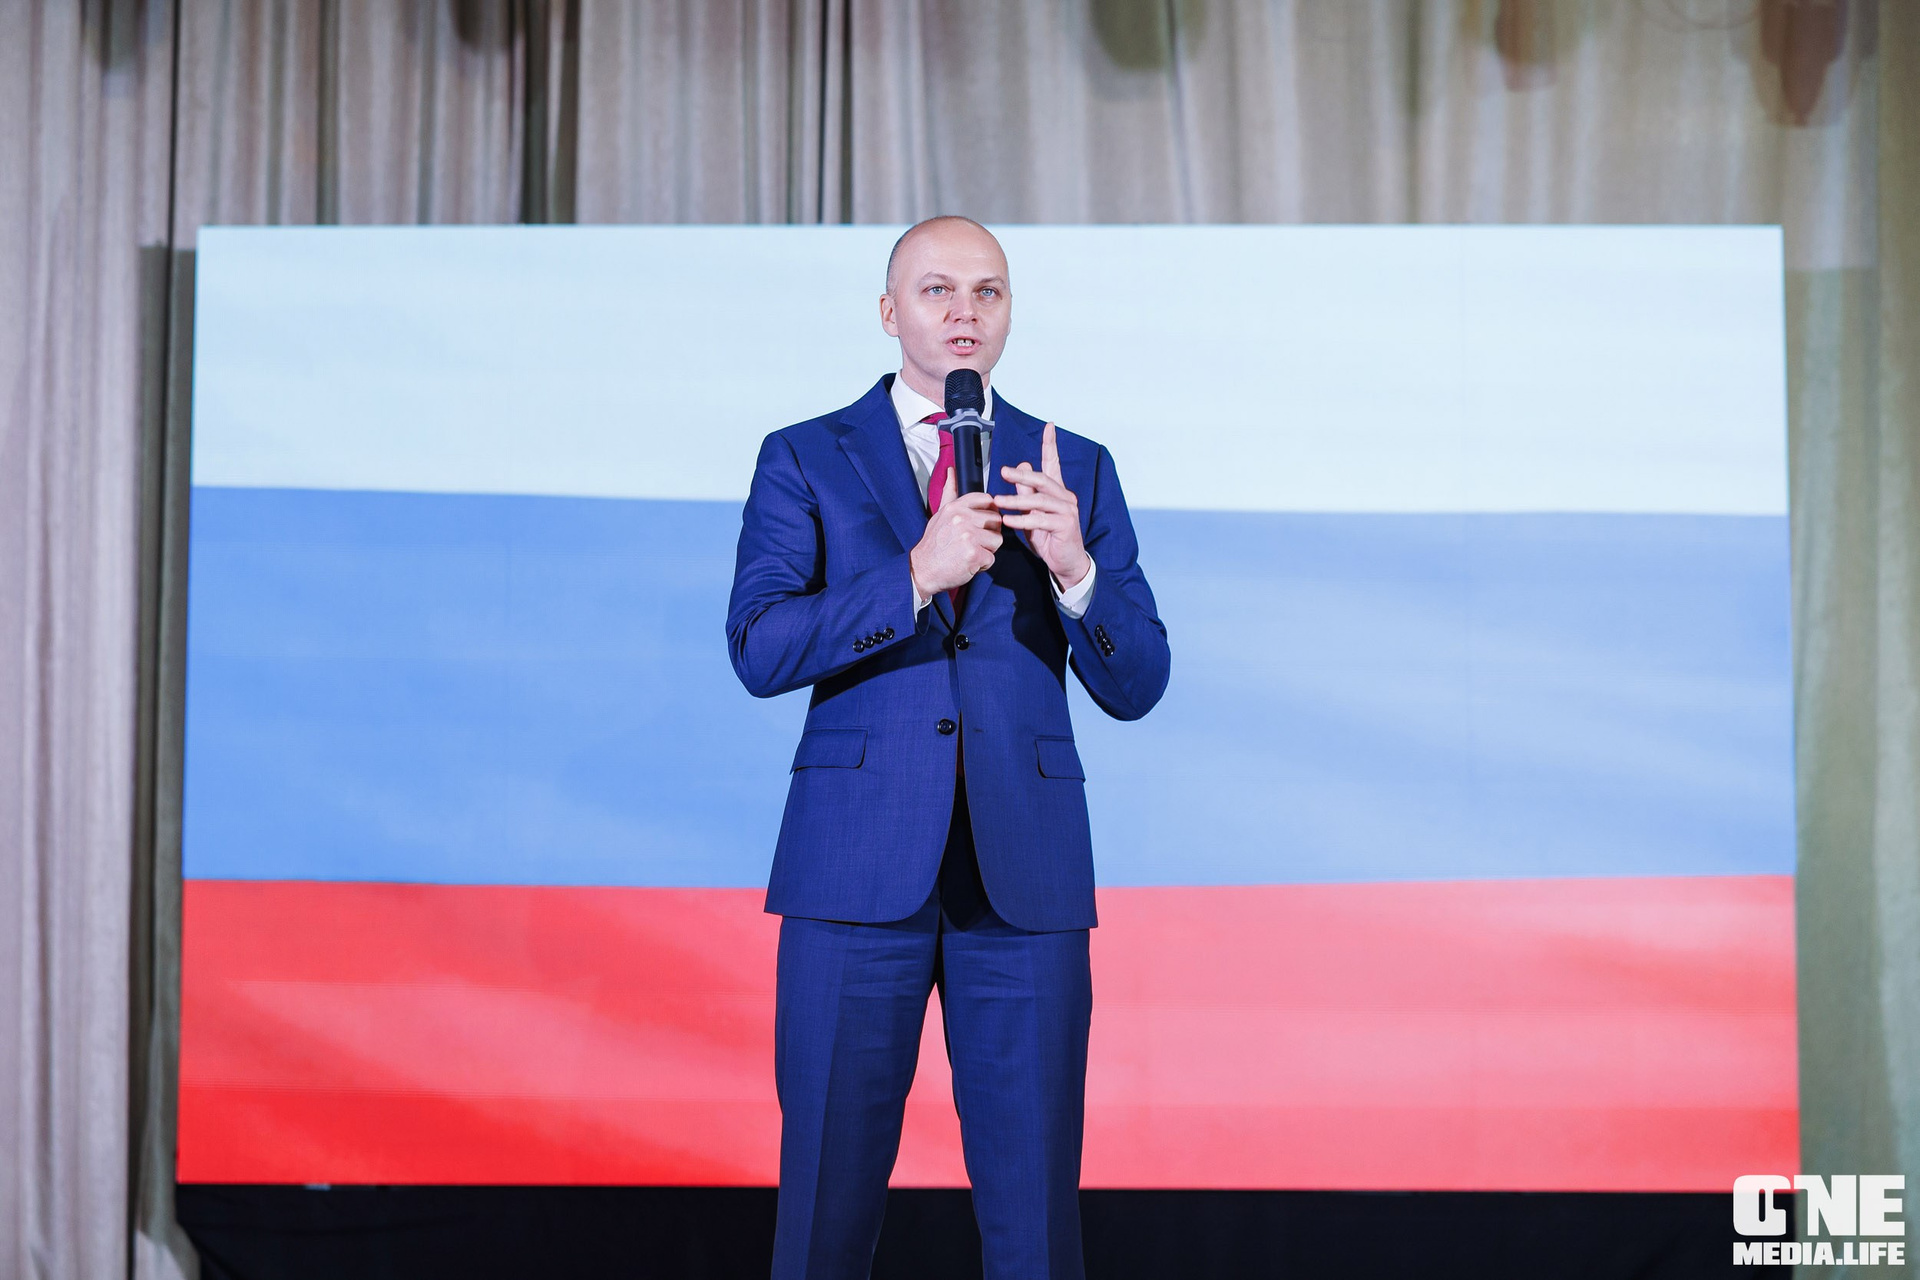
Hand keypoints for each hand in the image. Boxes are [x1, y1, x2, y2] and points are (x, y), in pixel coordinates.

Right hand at [910, 469, 1003, 596]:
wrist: (922, 569)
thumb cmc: (933, 544)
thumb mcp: (940, 514)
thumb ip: (950, 493)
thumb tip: (951, 471)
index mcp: (956, 507)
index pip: (987, 500)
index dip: (989, 513)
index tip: (979, 524)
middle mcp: (962, 518)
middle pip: (996, 521)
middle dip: (988, 534)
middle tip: (971, 543)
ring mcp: (968, 536)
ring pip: (997, 540)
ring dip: (987, 550)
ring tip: (969, 553)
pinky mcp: (974, 554)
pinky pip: (991, 558)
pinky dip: (982, 565)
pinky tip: (968, 563)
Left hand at [994, 421, 1090, 588]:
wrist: (1064, 563)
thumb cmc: (1048, 538)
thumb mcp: (1031, 514)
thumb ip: (1026, 493)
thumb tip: (1020, 467)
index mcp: (1057, 492)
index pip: (1054, 464)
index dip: (1051, 445)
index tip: (1049, 427)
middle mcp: (1065, 497)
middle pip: (1043, 479)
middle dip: (1022, 474)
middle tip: (1003, 471)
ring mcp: (1068, 511)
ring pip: (1040, 499)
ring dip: (1017, 500)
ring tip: (998, 501)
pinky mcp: (1066, 525)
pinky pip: (1041, 519)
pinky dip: (1023, 519)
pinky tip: (1009, 521)